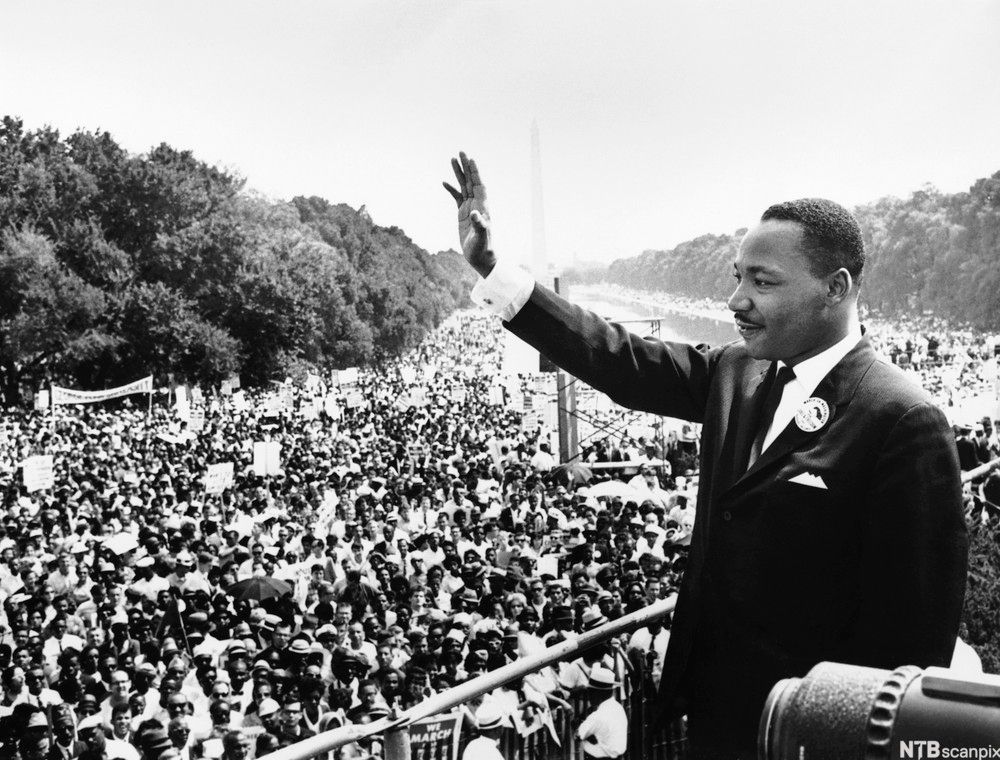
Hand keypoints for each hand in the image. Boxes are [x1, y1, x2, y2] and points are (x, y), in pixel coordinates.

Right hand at [443, 152, 496, 277]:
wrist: (481, 258)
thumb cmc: (483, 248)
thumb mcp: (481, 237)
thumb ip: (479, 225)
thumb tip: (474, 214)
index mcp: (483, 207)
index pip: (479, 185)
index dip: (475, 172)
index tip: (470, 159)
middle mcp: (477, 204)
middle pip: (471, 181)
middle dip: (466, 167)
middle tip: (460, 152)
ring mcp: (469, 208)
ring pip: (464, 187)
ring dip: (458, 174)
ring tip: (452, 160)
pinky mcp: (463, 214)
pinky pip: (457, 198)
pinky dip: (451, 189)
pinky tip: (444, 183)